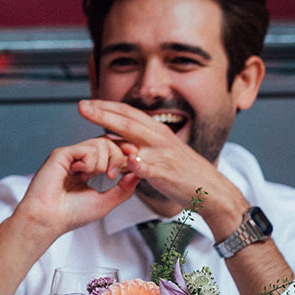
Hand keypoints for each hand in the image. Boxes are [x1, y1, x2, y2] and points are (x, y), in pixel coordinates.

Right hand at [15, 134, 142, 237]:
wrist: (49, 219)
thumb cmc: (71, 214)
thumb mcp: (106, 202)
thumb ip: (123, 188)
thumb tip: (138, 174)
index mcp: (88, 169)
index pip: (110, 151)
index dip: (124, 154)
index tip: (133, 162)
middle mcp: (78, 159)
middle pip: (109, 142)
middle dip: (118, 157)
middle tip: (112, 176)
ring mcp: (70, 155)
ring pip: (101, 143)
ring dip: (103, 163)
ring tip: (91, 177)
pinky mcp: (61, 154)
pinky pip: (87, 148)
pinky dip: (90, 163)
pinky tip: (80, 174)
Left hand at [77, 99, 246, 226]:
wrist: (212, 190)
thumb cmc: (184, 172)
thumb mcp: (164, 150)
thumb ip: (142, 143)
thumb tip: (119, 140)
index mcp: (158, 132)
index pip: (129, 113)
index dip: (107, 106)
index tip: (87, 103)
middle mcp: (160, 139)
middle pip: (127, 123)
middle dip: (103, 114)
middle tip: (82, 107)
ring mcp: (163, 157)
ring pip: (135, 143)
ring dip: (113, 138)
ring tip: (95, 133)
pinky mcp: (166, 175)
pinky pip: (149, 168)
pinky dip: (137, 164)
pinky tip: (127, 161)